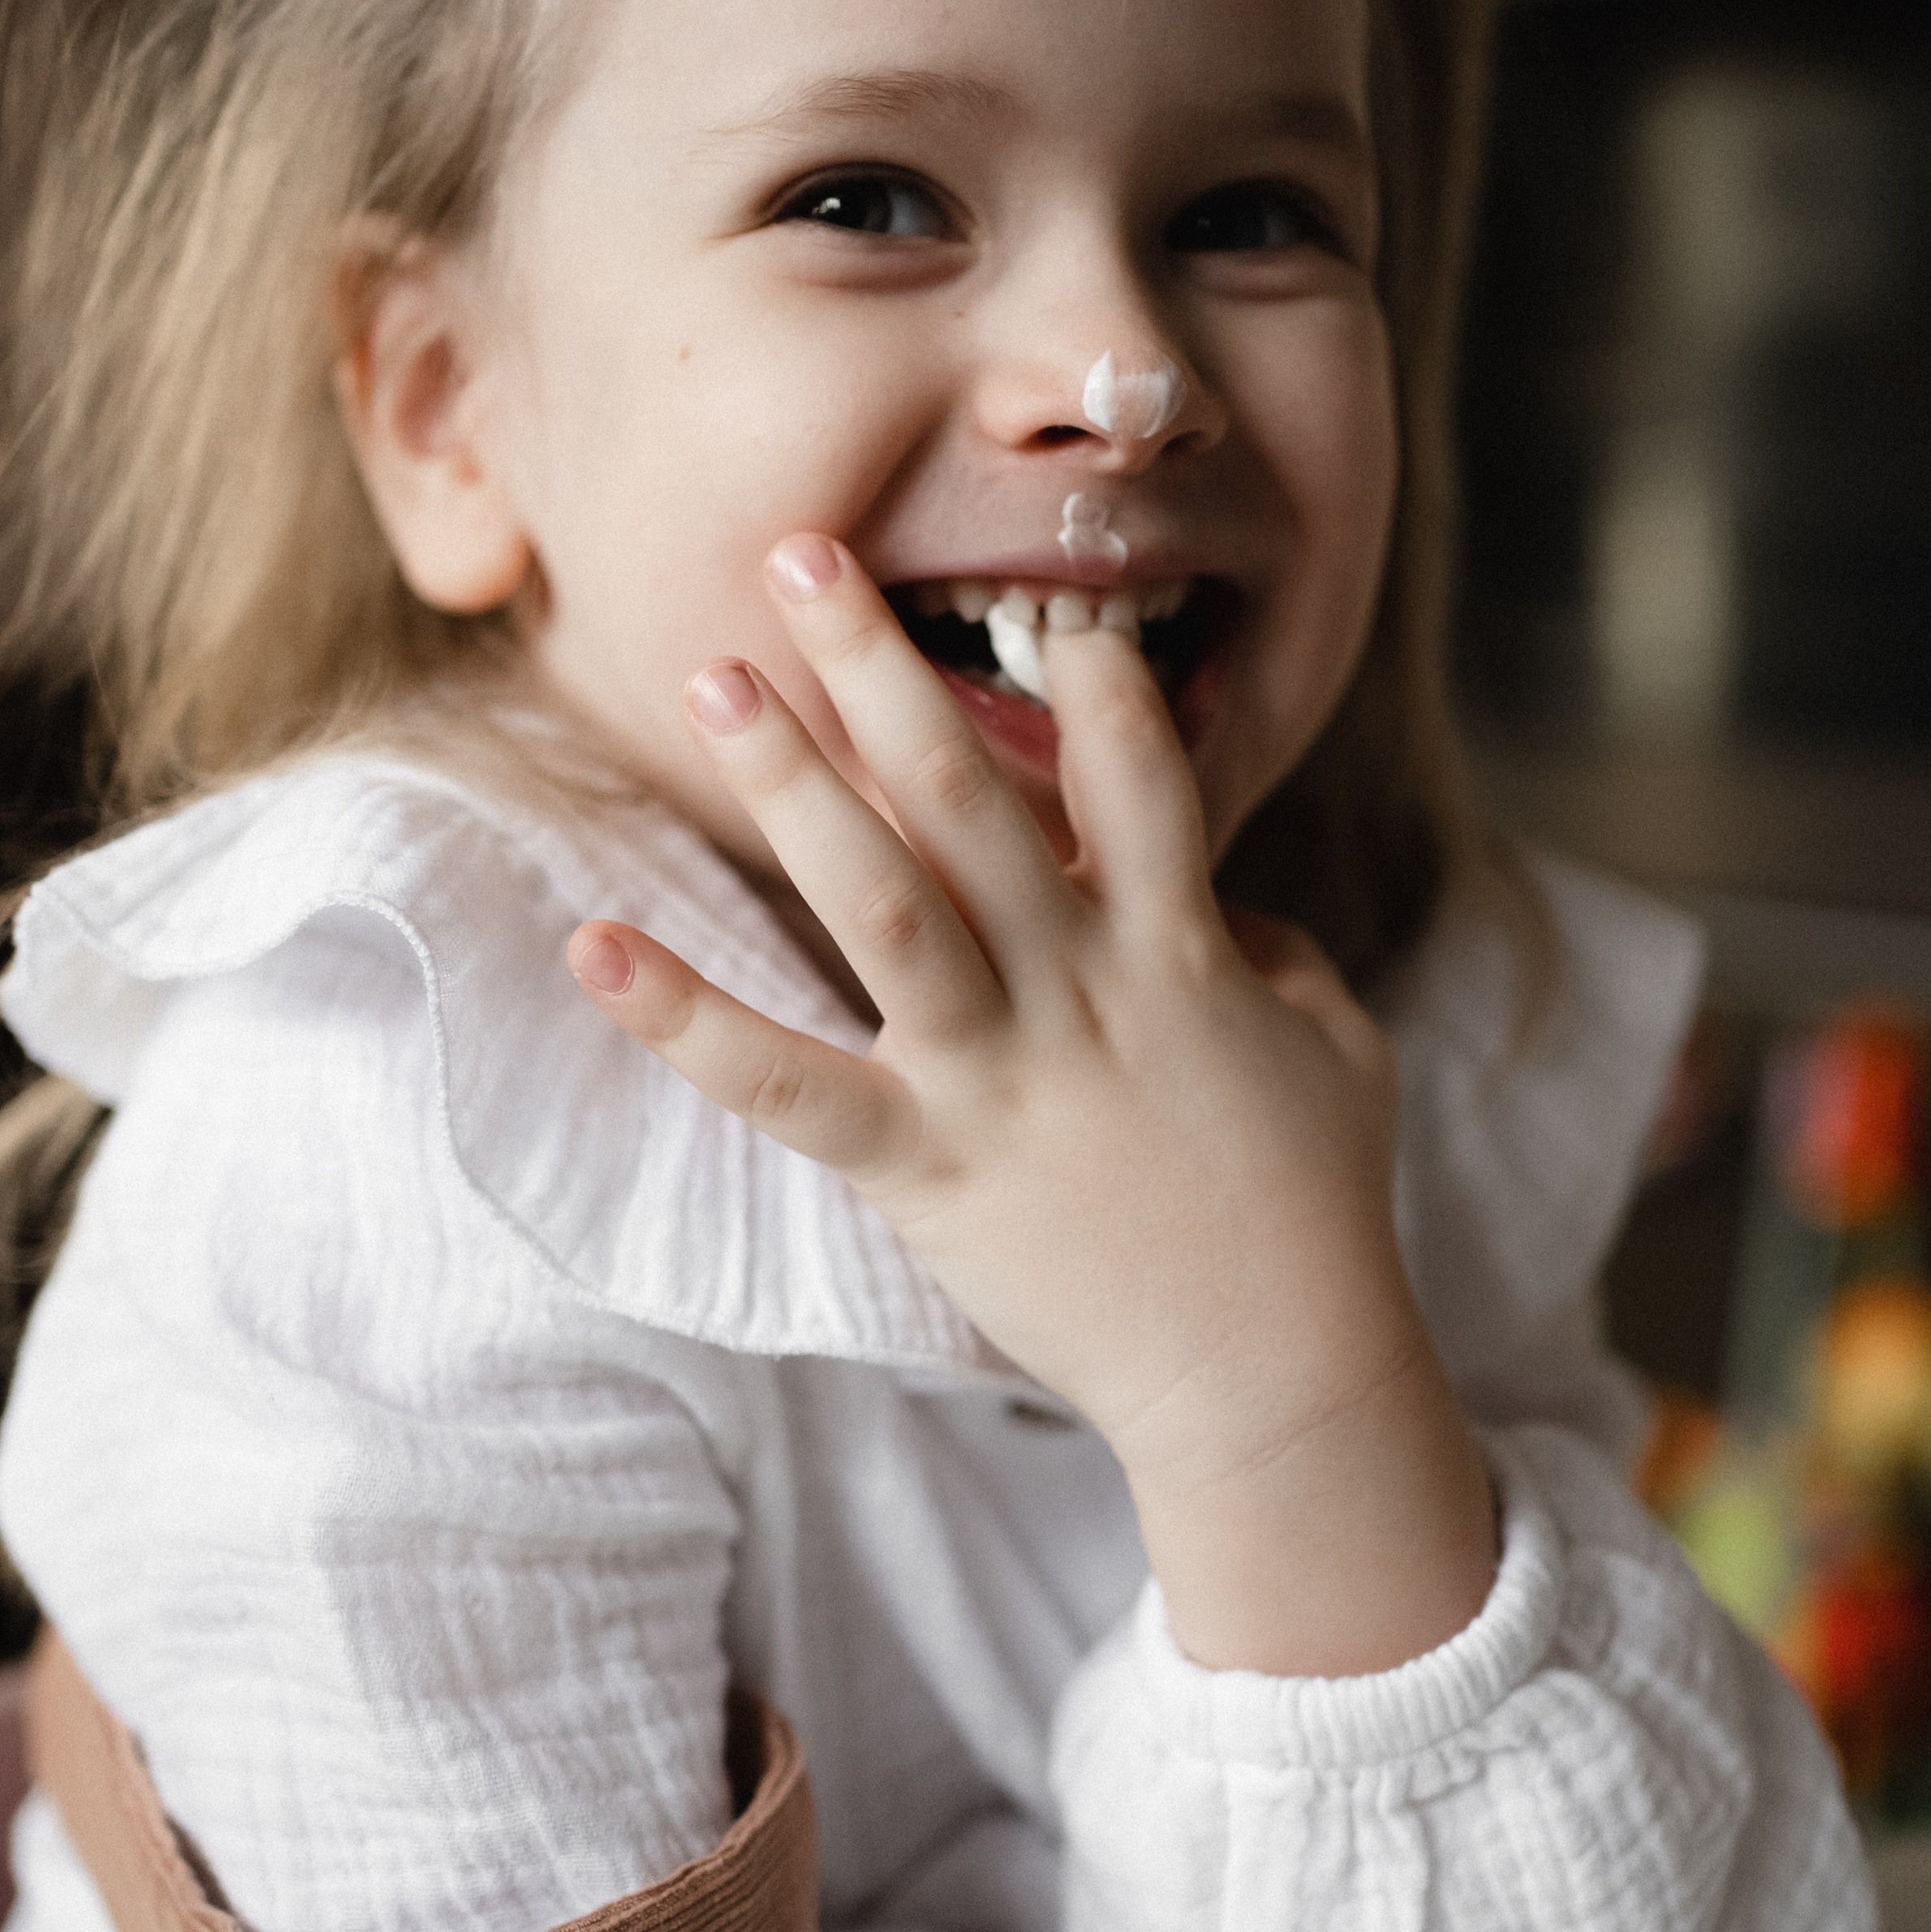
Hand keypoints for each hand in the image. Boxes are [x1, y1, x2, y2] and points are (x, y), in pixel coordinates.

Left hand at [569, 535, 1496, 1674]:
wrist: (1271, 1379)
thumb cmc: (1316, 1207)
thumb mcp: (1334, 1044)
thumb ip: (1265, 949)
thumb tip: (1207, 896)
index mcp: (1180, 949)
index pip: (1138, 768)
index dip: (1090, 667)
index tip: (1035, 575)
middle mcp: (1076, 987)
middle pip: (969, 793)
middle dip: (883, 665)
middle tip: (801, 552)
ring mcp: (994, 1074)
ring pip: (879, 900)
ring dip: (792, 782)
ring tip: (713, 676)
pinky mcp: (921, 1165)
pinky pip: (785, 1085)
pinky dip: (686, 1020)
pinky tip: (595, 948)